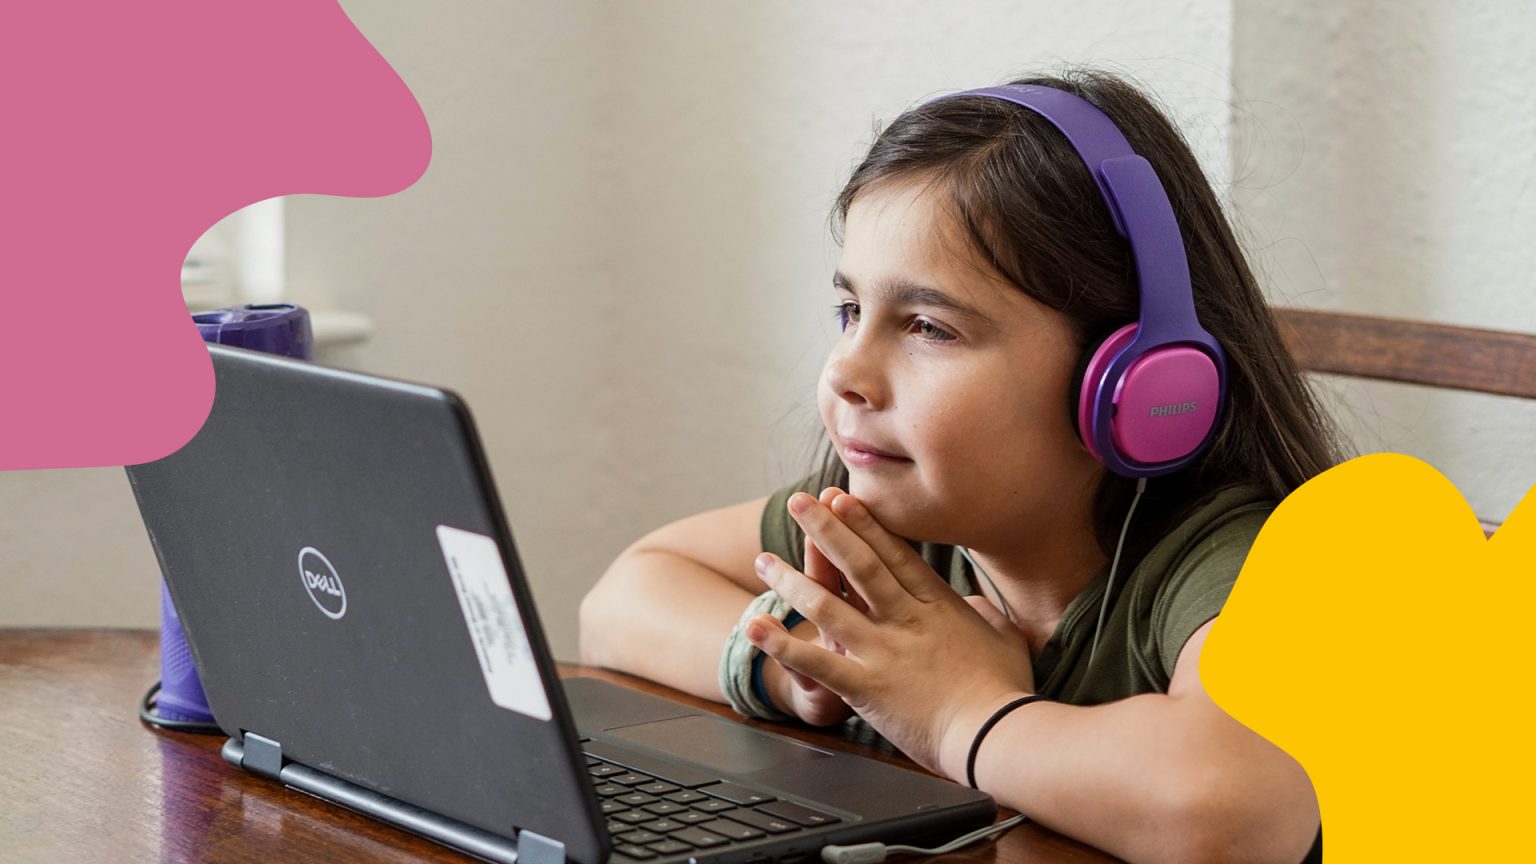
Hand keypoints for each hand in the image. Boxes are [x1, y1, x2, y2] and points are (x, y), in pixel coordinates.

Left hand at [747, 489, 1036, 779]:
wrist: (997, 733)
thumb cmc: (1006, 691)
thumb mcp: (1006, 639)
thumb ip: (986, 615)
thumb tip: (974, 604)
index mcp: (937, 606)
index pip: (894, 555)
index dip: (864, 524)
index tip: (842, 498)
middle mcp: (904, 620)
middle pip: (858, 564)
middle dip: (825, 529)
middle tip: (799, 502)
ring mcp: (882, 651)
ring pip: (827, 605)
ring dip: (791, 581)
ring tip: (765, 560)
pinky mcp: (866, 686)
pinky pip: (816, 661)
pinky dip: (782, 645)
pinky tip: (755, 626)